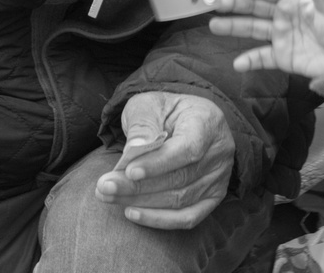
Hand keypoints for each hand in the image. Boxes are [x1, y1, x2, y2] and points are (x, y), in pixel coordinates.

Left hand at [94, 91, 235, 228]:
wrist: (183, 120)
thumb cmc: (164, 110)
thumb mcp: (149, 104)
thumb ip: (142, 124)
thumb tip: (134, 149)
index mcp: (207, 121)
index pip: (187, 149)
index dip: (159, 163)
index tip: (129, 170)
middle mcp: (219, 151)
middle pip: (180, 178)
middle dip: (138, 186)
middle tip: (104, 187)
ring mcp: (219, 177)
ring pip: (181, 199)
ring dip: (142, 202)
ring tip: (109, 196)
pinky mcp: (213, 197)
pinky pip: (188, 217)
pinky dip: (159, 219)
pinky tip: (131, 212)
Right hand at [210, 0, 323, 79]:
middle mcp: (284, 16)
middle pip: (254, 7)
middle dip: (235, 5)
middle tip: (216, 3)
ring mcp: (281, 36)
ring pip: (252, 29)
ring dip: (233, 27)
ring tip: (214, 25)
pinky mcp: (282, 56)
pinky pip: (261, 57)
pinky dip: (249, 60)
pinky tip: (238, 63)